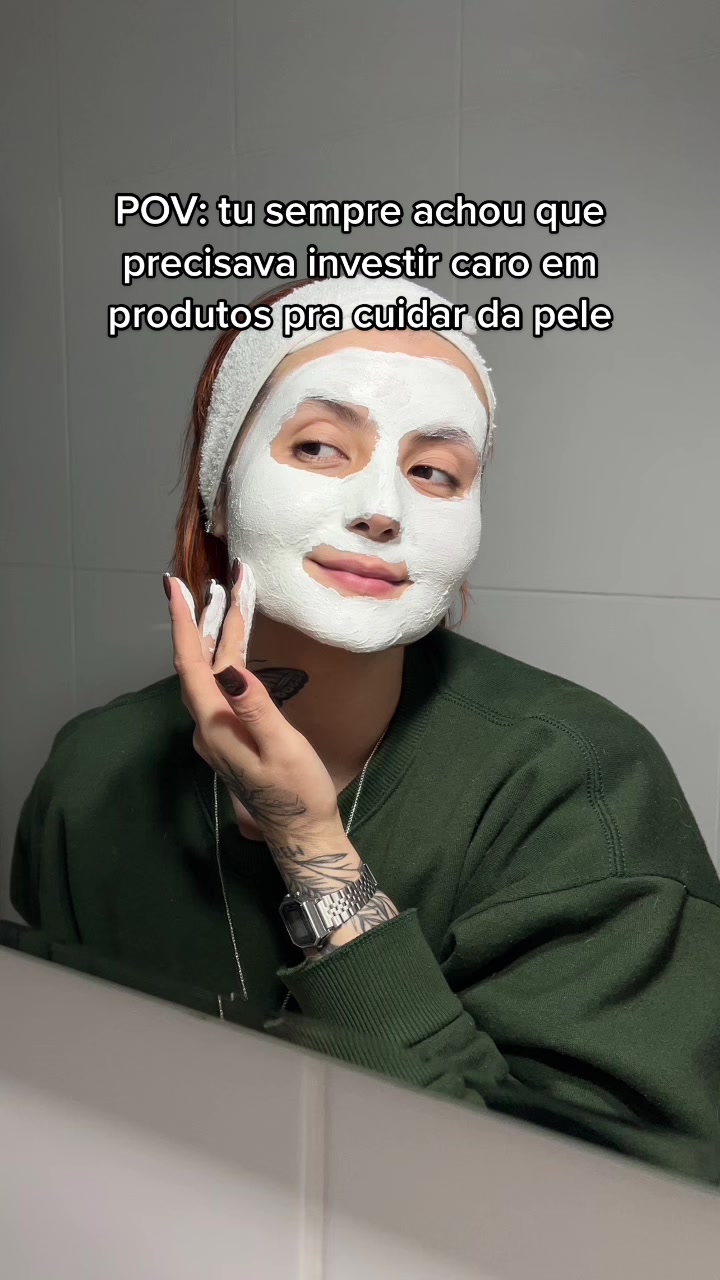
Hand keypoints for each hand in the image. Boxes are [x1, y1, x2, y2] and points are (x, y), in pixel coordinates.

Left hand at [165, 563, 342, 846]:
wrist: (301, 833)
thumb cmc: (298, 792)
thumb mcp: (283, 749)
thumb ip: (257, 709)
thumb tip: (232, 670)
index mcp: (215, 726)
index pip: (190, 664)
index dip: (182, 622)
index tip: (176, 586)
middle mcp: (207, 727)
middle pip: (196, 663)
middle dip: (203, 619)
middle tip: (216, 581)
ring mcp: (217, 732)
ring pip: (208, 673)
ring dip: (215, 635)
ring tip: (227, 600)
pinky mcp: (230, 736)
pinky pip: (220, 686)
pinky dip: (225, 658)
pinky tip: (235, 647)